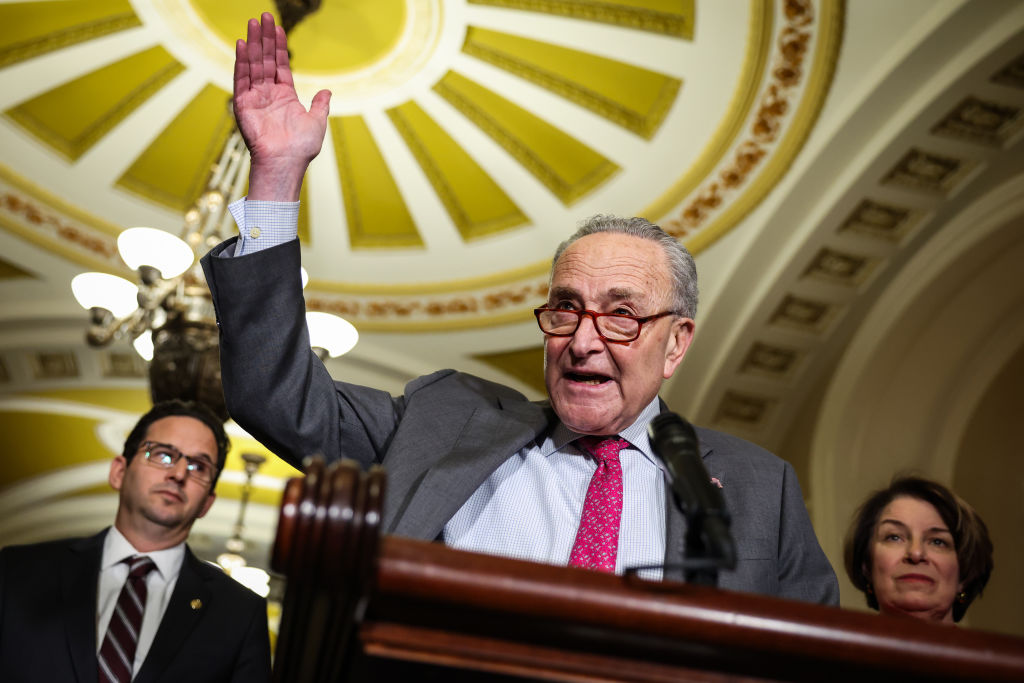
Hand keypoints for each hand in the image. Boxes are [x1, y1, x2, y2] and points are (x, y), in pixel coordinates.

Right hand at [234, 12, 330, 199]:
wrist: (285, 162)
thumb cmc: (301, 148)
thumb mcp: (317, 122)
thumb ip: (320, 105)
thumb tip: (327, 91)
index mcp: (285, 97)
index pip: (280, 65)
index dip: (279, 47)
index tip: (278, 28)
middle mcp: (268, 94)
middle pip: (265, 60)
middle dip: (265, 38)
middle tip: (263, 16)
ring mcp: (255, 98)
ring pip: (253, 65)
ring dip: (253, 43)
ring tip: (253, 22)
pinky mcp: (243, 104)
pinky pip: (241, 78)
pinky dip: (241, 61)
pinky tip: (242, 44)